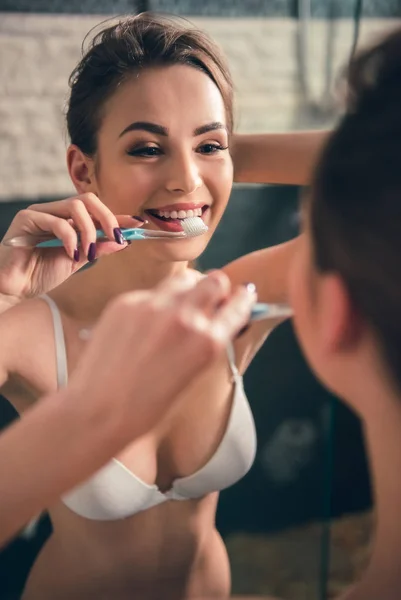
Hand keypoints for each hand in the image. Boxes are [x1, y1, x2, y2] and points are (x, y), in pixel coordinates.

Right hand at [0, 193, 142, 303]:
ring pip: (75, 207)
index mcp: (68, 220)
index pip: (97, 211)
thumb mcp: (77, 261)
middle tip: (117, 237)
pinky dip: (71, 239)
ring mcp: (41, 212)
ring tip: (89, 254)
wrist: (14, 287)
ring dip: (90, 231)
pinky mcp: (27, 218)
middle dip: (108, 218)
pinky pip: (57, 222)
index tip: (139, 224)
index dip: (118, 216)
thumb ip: (97, 249)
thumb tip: (122, 241)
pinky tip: (72, 254)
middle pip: (88, 200)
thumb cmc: (40, 274)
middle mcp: (56, 212)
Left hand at [67, 271, 255, 442]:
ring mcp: (153, 306)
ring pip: (183, 279)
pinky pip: (151, 292)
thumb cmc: (147, 406)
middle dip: (216, 289)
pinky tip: (143, 326)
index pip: (238, 304)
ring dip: (187, 289)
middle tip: (208, 300)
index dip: (243, 298)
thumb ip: (207, 342)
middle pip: (214, 280)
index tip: (242, 295)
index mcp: (207, 342)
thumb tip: (217, 317)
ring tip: (176, 309)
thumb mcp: (193, 376)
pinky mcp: (126, 302)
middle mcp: (184, 318)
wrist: (98, 411)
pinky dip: (154, 303)